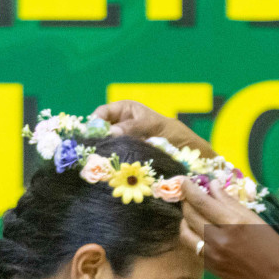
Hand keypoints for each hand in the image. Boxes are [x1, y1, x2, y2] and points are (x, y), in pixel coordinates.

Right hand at [90, 100, 214, 158]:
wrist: (186, 150)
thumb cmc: (171, 131)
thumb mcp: (153, 125)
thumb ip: (132, 127)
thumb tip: (111, 132)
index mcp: (123, 110)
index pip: (101, 114)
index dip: (94, 123)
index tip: (92, 135)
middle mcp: (119, 125)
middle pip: (100, 132)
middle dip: (98, 140)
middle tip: (96, 150)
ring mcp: (121, 142)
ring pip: (106, 146)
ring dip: (106, 153)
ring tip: (105, 161)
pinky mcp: (125, 157)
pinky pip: (115, 158)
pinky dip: (114, 163)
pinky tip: (113, 168)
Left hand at [179, 181, 278, 278]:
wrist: (276, 278)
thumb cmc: (271, 246)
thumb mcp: (254, 219)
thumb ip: (230, 202)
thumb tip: (213, 186)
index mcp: (233, 224)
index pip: (202, 202)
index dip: (189, 189)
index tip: (184, 181)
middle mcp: (219, 239)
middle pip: (190, 215)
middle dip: (187, 202)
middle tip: (190, 196)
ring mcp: (212, 255)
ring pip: (185, 233)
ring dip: (185, 220)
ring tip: (193, 214)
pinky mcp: (210, 266)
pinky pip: (192, 247)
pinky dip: (191, 235)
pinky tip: (199, 231)